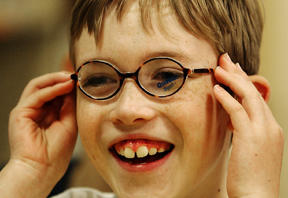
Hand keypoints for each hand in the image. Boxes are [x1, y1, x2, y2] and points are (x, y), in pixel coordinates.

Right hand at [0, 72, 76, 197]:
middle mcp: (36, 110)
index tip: (83, 79)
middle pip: (47, 86)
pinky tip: (65, 85)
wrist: (43, 169)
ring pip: (39, 86)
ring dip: (56, 79)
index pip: (56, 92)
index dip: (68, 84)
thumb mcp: (69, 122)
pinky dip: (52, 88)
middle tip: (78, 75)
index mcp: (47, 113)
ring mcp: (27, 110)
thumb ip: (69, 105)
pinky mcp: (20, 113)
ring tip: (71, 77)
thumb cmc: (57, 151)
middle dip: (62, 78)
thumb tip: (75, 87)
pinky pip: (37, 95)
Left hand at [213, 54, 283, 197]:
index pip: (257, 99)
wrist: (258, 197)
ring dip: (232, 79)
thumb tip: (233, 121)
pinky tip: (216, 89)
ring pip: (248, 96)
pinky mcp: (250, 136)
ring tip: (218, 68)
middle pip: (254, 92)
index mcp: (271, 129)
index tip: (234, 72)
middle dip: (239, 73)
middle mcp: (270, 126)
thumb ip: (245, 132)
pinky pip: (237, 111)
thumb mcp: (252, 150)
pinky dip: (227, 97)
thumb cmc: (252, 177)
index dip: (244, 83)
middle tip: (225, 60)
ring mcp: (262, 130)